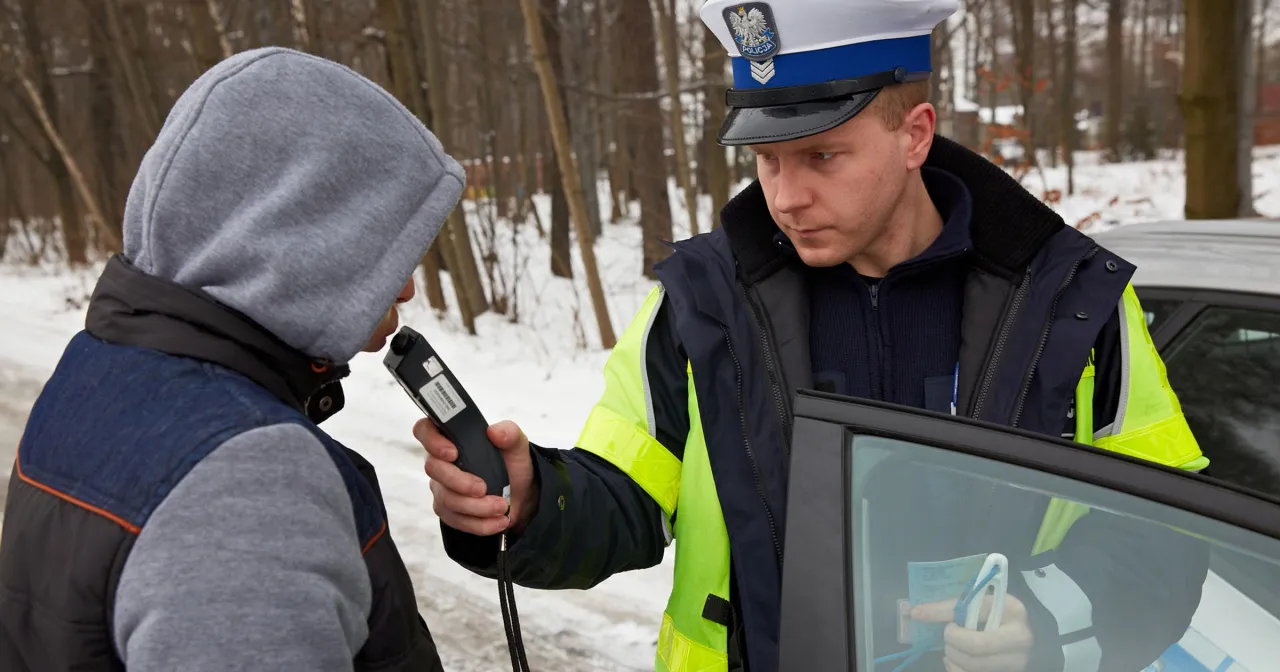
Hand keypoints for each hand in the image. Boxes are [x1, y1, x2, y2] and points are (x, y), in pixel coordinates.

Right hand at [416, 418, 537, 536]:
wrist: (522, 494)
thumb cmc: (513, 464)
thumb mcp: (517, 445)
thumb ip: (509, 433)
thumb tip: (494, 432)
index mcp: (453, 438)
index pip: (425, 430)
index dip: (432, 441)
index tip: (453, 453)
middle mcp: (441, 462)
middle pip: (433, 469)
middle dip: (460, 482)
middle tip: (483, 488)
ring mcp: (442, 487)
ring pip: (446, 499)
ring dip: (476, 507)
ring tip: (501, 506)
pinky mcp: (448, 511)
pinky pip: (456, 520)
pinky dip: (480, 523)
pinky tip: (498, 521)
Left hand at [911, 594, 1032, 671]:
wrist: (1019, 634)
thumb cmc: (994, 614)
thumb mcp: (978, 604)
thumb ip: (948, 608)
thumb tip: (914, 612)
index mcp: (1013, 611)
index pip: (975, 616)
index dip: (949, 621)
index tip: (935, 622)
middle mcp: (1020, 639)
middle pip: (975, 648)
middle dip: (952, 643)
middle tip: (948, 637)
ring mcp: (1017, 662)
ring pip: (974, 667)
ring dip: (953, 658)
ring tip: (952, 650)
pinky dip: (957, 670)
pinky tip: (956, 663)